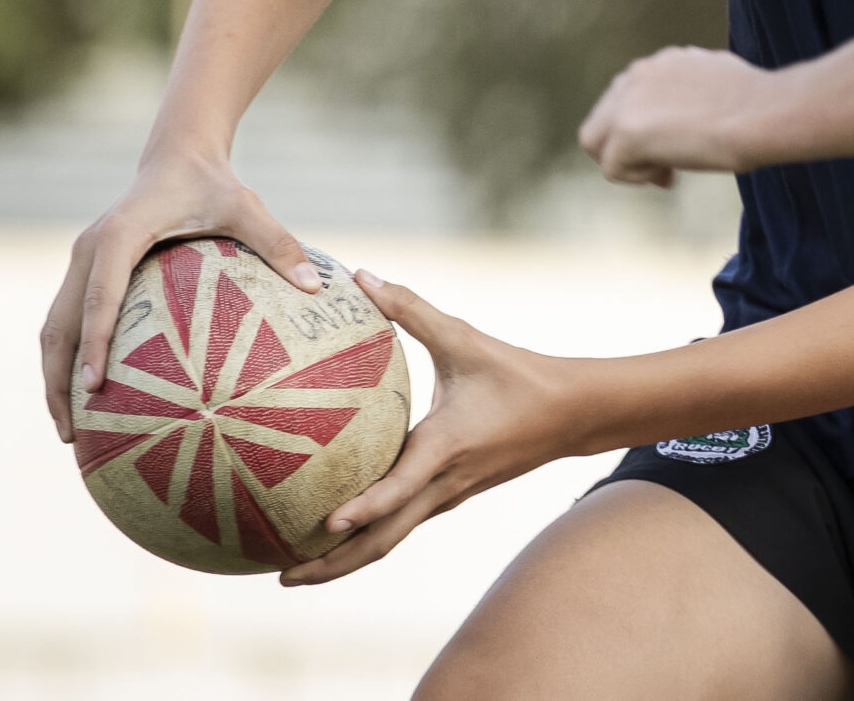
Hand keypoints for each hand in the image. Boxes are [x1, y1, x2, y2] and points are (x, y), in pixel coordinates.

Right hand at [41, 152, 319, 441]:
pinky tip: (85, 396)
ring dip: (55, 376)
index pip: (100, 297)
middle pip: (60, 324)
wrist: (177, 155)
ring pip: (55, 327)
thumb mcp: (247, 207)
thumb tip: (315, 287)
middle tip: (73, 432)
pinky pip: (68, 320)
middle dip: (59, 380)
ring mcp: (81, 260)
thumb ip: (277, 244)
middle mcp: (89, 249)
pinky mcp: (86, 268)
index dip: (94, 343)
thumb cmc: (213, 183)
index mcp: (119, 236)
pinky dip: (68, 358)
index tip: (94, 387)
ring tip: (70, 429)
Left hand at [280, 271, 581, 584]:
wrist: (572, 413)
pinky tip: (337, 536)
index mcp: (445, 447)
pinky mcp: (449, 497)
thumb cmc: (518, 372)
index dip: (366, 507)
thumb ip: (411, 308)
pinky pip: (401, 527)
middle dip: (332, 564)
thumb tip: (361, 275)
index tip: (326, 522)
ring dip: (345, 561)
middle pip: (384, 540)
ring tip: (293, 573)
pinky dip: (366, 540)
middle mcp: (443, 483)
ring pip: (391, 541)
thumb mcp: (465, 338)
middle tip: (281, 579)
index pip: (401, 488)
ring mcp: (447, 497)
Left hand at [577, 45, 777, 184]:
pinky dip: (639, 178)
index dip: (649, 127)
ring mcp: (628, 101)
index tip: (680, 143)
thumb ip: (695, 91)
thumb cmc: (758, 104)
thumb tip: (694, 113)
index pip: (630, 98)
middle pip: (604, 117)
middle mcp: (638, 74)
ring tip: (664, 173)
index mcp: (661, 62)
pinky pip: (612, 167)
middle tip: (666, 166)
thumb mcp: (720, 83)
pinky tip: (670, 176)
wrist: (763, 113)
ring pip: (595, 141)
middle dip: (629, 145)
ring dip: (627, 162)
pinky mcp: (626, 131)